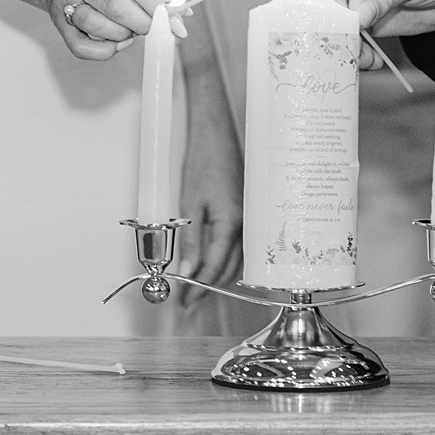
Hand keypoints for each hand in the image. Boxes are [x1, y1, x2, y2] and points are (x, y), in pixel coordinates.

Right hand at [44, 0, 185, 60]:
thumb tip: (182, 13)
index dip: (158, 6)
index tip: (176, 22)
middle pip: (116, 7)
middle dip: (144, 24)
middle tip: (155, 29)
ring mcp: (64, 0)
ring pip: (97, 27)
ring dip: (123, 35)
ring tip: (130, 29)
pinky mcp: (58, 23)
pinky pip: (82, 48)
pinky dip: (106, 51)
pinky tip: (115, 41)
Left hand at [176, 74, 243, 307]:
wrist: (215, 132)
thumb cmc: (202, 160)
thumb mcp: (189, 204)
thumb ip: (190, 241)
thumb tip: (186, 273)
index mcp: (230, 222)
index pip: (213, 267)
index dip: (198, 288)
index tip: (184, 302)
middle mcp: (246, 223)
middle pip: (228, 268)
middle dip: (208, 288)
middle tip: (189, 301)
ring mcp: (251, 217)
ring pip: (238, 259)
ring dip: (219, 275)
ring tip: (200, 287)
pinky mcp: (249, 210)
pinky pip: (242, 244)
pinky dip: (228, 259)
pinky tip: (217, 262)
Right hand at [318, 0, 434, 67]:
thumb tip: (357, 13)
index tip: (344, 22)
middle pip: (325, 1)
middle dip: (336, 26)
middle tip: (348, 45)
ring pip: (335, 23)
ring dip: (346, 43)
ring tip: (363, 57)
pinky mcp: (361, 17)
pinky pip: (351, 36)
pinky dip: (357, 50)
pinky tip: (369, 59)